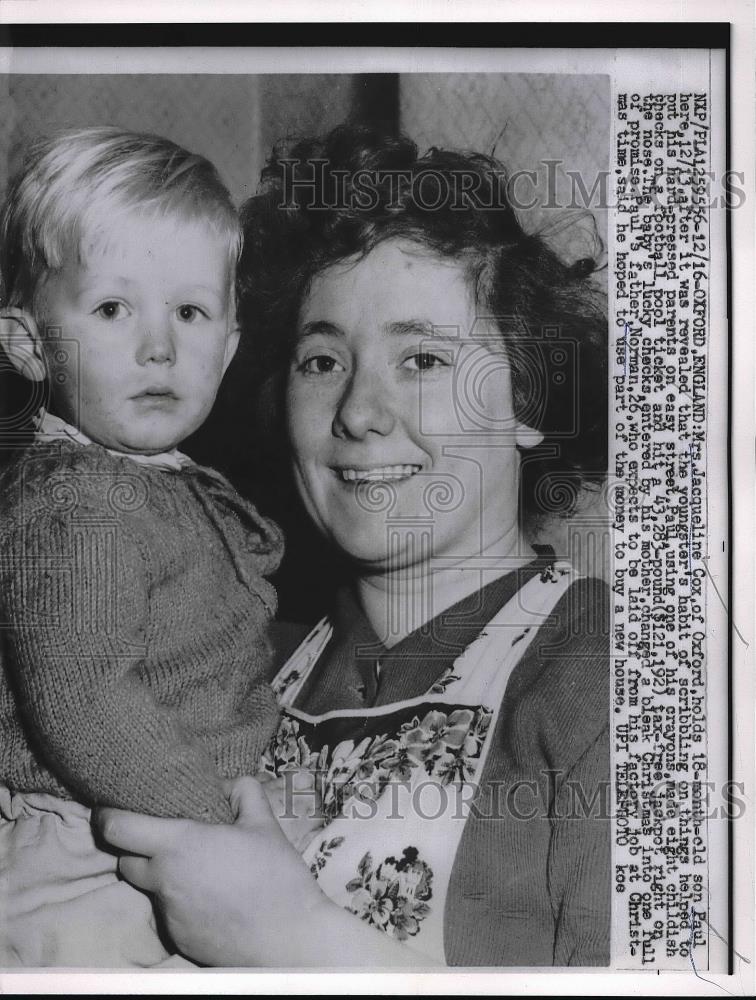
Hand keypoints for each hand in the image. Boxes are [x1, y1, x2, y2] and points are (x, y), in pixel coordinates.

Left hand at [96, 776, 324, 966]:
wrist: (288, 940)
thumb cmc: (275, 876)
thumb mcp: (264, 823)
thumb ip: (243, 792)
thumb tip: (227, 784)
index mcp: (178, 846)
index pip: (117, 829)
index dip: (106, 815)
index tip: (108, 806)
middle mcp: (163, 880)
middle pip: (125, 860)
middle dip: (133, 846)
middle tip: (157, 833)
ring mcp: (168, 913)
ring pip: (148, 887)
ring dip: (159, 873)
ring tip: (193, 866)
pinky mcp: (178, 937)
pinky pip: (168, 910)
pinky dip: (180, 899)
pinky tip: (210, 895)